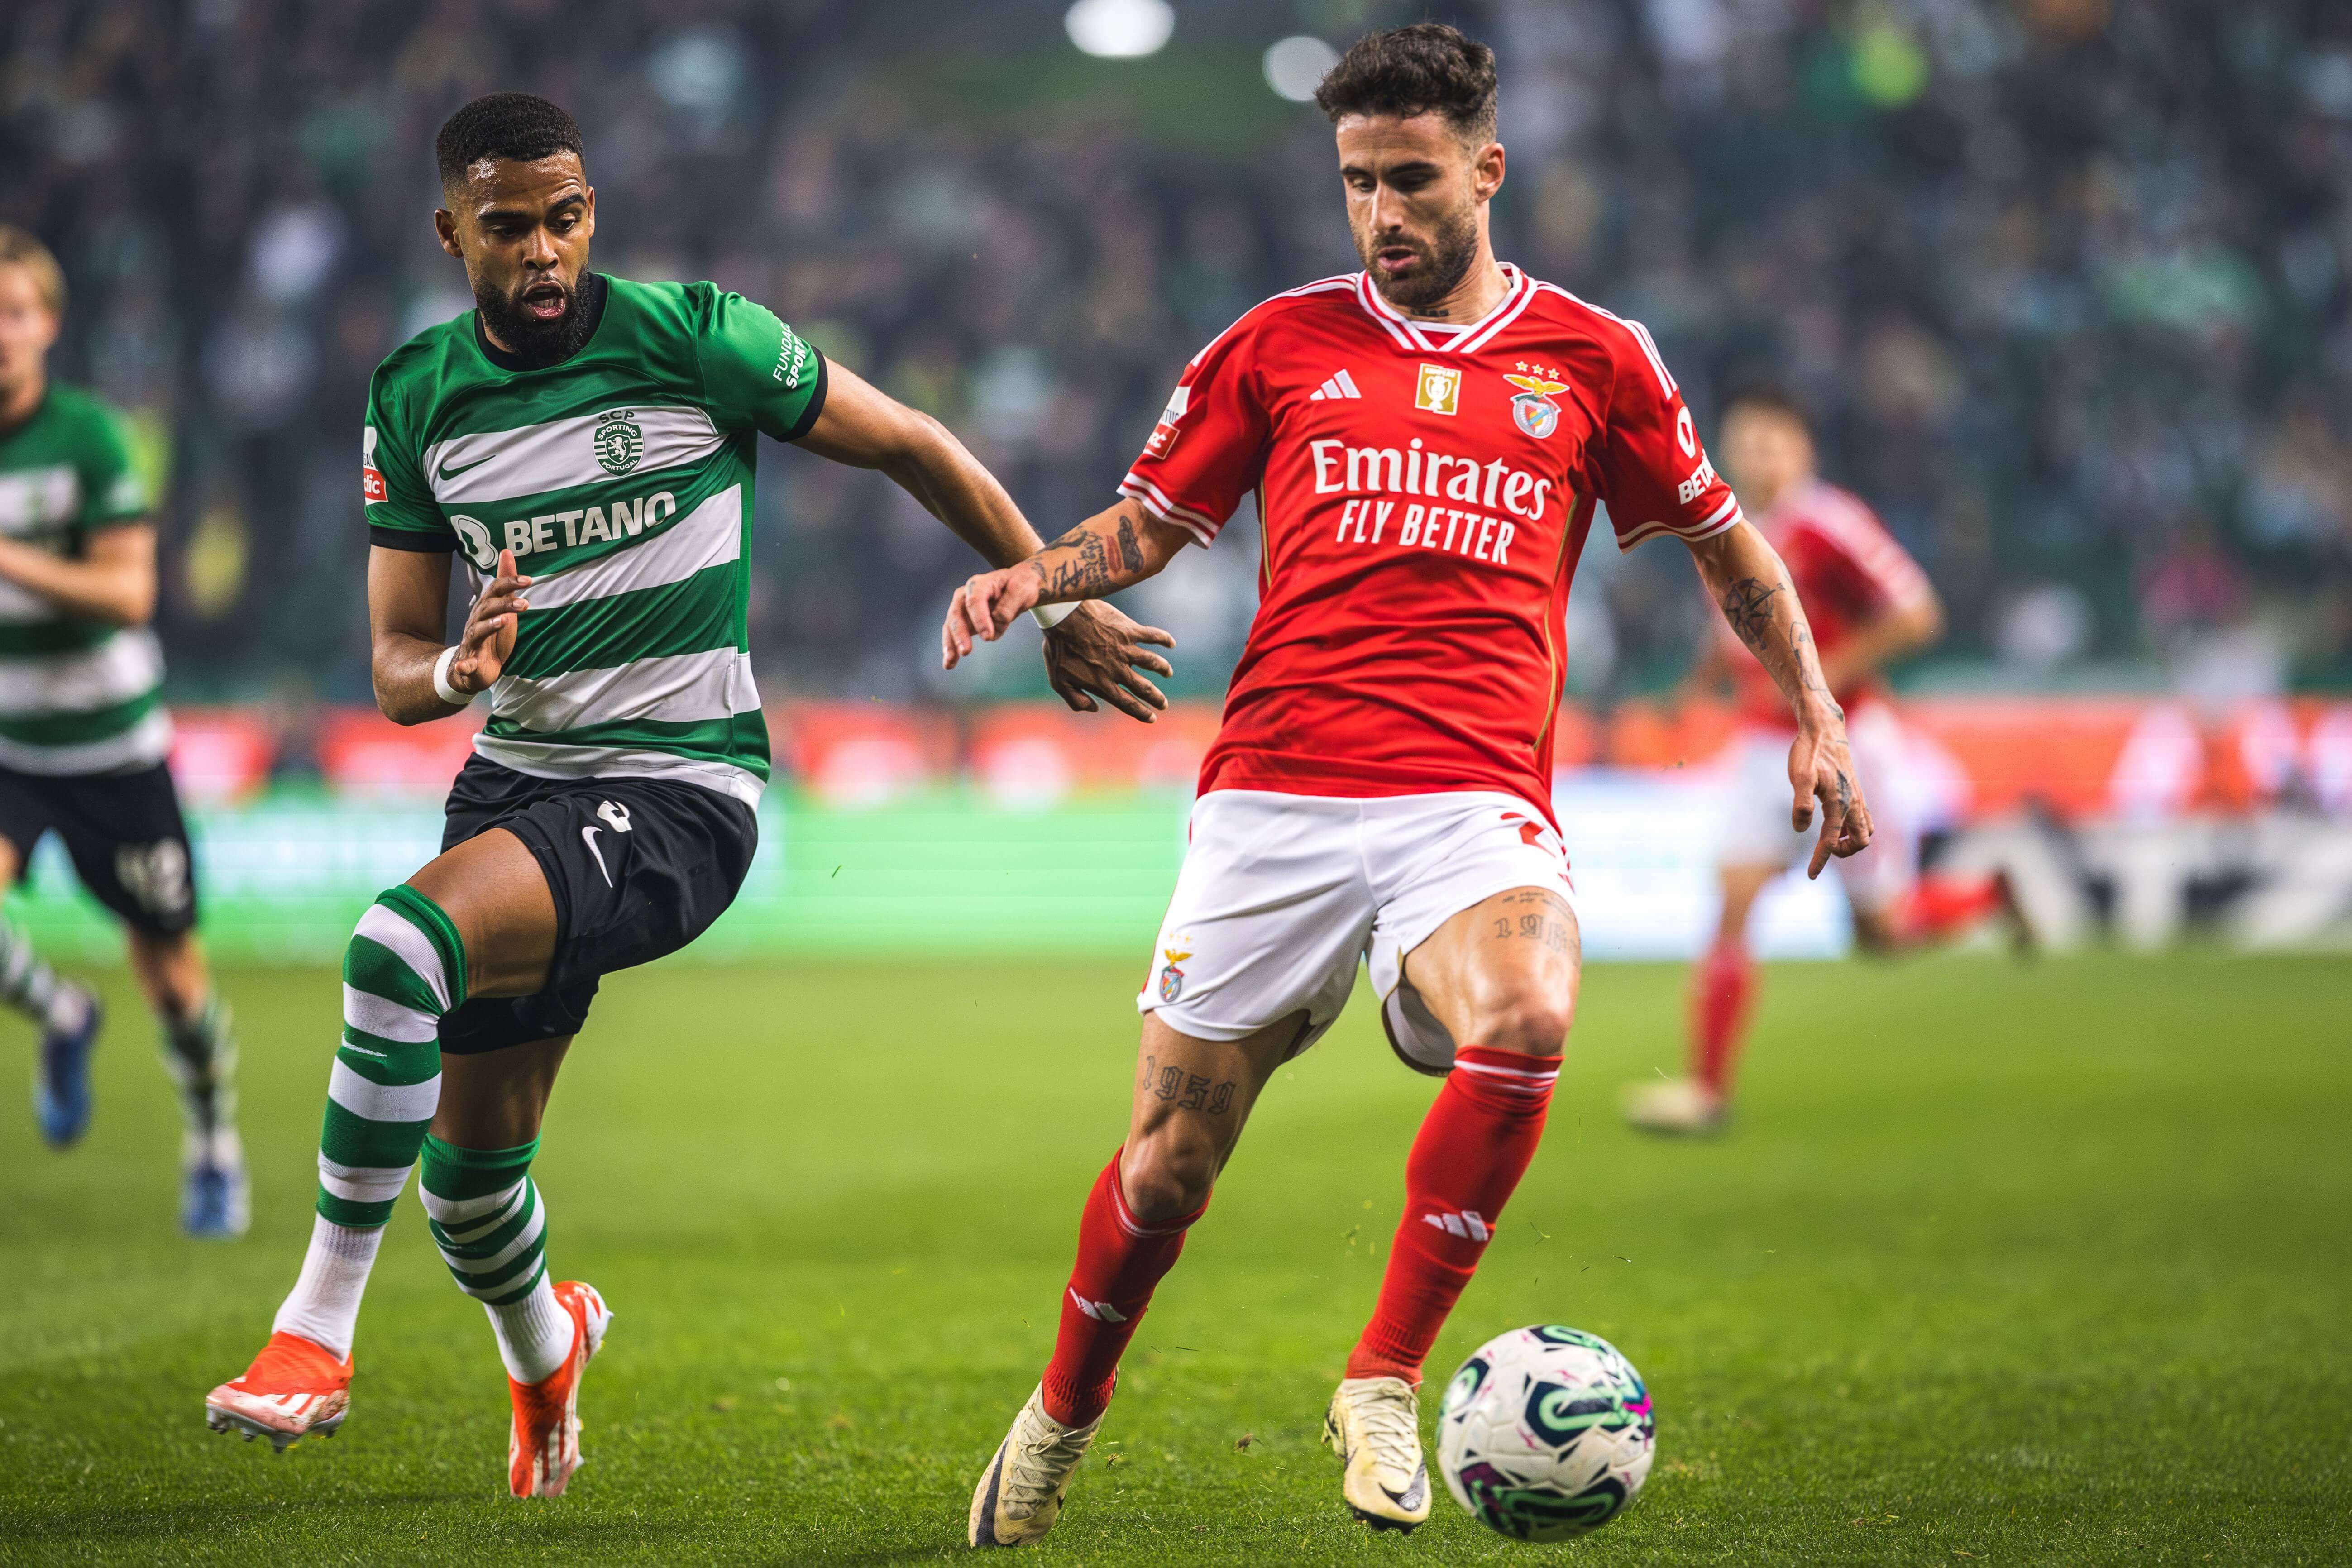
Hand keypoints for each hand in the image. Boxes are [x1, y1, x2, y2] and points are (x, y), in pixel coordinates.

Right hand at [449, 548, 531, 694]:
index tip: (529, 580)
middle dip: (505, 605)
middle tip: (525, 603)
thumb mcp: (503, 607)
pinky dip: (463, 665)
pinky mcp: (469, 663)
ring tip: (503, 621)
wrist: (477, 666)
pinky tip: (463, 665)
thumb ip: (506, 583)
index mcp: (485, 609)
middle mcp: (476, 623)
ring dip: (489, 626)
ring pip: (476, 632)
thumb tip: (507, 551)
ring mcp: (471, 642)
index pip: (495, 592)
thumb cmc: (492, 634)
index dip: (510, 584)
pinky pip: (464, 664)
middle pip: (487, 609)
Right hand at [941, 564, 1041, 668]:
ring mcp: (963, 608)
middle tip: (966, 651)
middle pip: (957, 613)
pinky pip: (954, 635)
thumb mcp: (1022, 590)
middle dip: (960, 633)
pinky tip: (949, 664)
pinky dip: (951, 649)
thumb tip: (996, 620)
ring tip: (950, 662)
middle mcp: (966, 595)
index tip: (988, 637)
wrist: (1019, 587)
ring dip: (950, 644)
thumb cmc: (1021, 585)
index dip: (979, 619)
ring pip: (951, 626)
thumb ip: (1009, 605)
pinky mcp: (965, 622)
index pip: (975, 600)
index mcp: (981, 584)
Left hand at [1041, 601, 1175, 722]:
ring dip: (1163, 669)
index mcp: (1103, 683)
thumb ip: (1076, 700)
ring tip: (1168, 672)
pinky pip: (1151, 635)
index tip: (1152, 717)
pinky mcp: (1128, 631)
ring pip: (1152, 662)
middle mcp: (1117, 669)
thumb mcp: (1058, 681)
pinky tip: (1171, 643)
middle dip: (1156, 698)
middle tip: (1164, 704)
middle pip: (1144, 688)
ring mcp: (1125, 649)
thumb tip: (1094, 709)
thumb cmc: (1057, 648)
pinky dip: (1163, 639)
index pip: (1127, 703)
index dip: (1141, 712)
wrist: (1062, 618)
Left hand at [1788, 713, 1872, 877]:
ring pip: (1866, 831)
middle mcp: (1854, 802)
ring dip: (1850, 842)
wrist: (1824, 729)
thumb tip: (1801, 829)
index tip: (1810, 875)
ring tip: (1829, 840)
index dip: (1821, 859)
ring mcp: (1858, 797)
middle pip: (1860, 841)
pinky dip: (1854, 829)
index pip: (1831, 840)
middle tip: (1821, 850)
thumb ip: (1801, 803)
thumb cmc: (1809, 751)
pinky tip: (1835, 824)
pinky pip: (1865, 819)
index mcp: (1840, 802)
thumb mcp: (1799, 776)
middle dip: (1843, 852)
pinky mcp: (1856, 791)